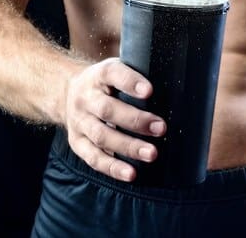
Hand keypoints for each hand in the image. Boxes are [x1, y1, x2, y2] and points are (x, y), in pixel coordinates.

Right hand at [64, 57, 165, 181]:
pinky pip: (93, 158)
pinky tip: (131, 174)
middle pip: (108, 110)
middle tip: (161, 128)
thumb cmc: (107, 84)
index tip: (149, 91)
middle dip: (136, 120)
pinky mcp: (77, 142)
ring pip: (102, 136)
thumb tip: (179, 89)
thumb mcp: (117, 71)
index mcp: (99, 75)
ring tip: (152, 154)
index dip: (130, 82)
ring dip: (128, 147)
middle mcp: (85, 97)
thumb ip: (139, 76)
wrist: (67, 93)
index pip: (113, 74)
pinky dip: (112, 167)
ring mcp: (79, 121)